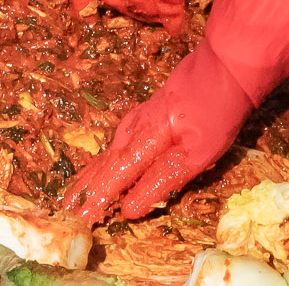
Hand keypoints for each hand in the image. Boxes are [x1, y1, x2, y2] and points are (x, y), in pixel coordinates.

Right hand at [62, 44, 253, 223]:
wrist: (225, 66)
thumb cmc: (215, 112)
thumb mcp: (196, 154)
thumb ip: (162, 181)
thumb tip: (130, 210)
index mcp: (143, 141)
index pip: (113, 178)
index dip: (96, 201)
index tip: (78, 221)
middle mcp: (132, 130)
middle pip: (104, 166)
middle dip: (84, 191)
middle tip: (64, 212)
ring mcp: (137, 121)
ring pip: (107, 154)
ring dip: (89, 176)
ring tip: (73, 196)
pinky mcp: (145, 117)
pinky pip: (116, 146)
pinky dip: (103, 163)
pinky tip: (101, 168)